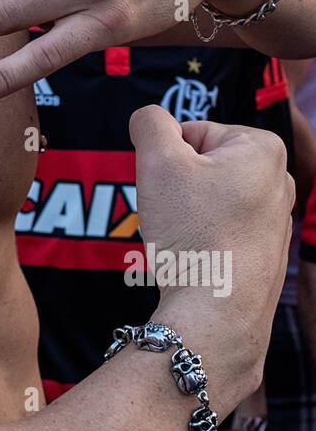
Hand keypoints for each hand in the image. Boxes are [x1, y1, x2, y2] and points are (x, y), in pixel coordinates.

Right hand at [130, 105, 292, 395]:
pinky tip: (197, 259)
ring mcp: (278, 220)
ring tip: (185, 239)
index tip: (168, 189)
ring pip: (211, 200)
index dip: (167, 158)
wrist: (216, 311)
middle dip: (179, 185)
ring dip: (188, 214)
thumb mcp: (157, 160)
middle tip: (173, 213)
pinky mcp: (268, 254)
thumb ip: (150, 123)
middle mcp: (281, 180)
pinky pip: (223, 232)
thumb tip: (149, 119)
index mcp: (263, 148)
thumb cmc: (193, 232)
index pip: (192, 132)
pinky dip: (204, 239)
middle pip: (204, 165)